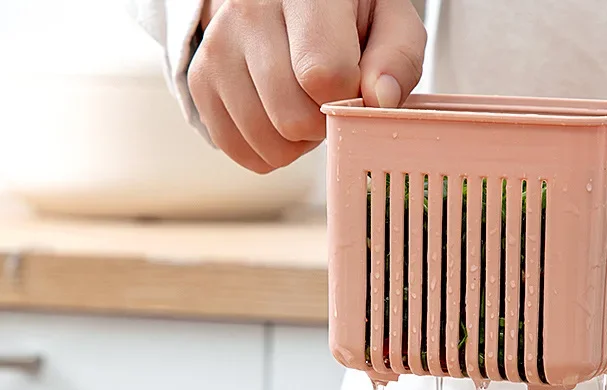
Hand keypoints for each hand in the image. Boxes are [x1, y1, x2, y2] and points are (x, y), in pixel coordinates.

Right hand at [189, 0, 425, 173]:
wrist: (291, 2)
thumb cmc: (348, 16)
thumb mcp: (389, 21)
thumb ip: (397, 58)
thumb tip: (380, 99)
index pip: (323, 75)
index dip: (347, 100)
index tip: (353, 88)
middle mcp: (250, 11)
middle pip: (291, 117)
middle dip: (321, 125)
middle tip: (328, 101)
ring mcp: (218, 47)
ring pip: (266, 140)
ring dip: (296, 142)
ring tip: (304, 105)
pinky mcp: (201, 80)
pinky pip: (239, 150)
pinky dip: (268, 151)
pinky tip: (280, 117)